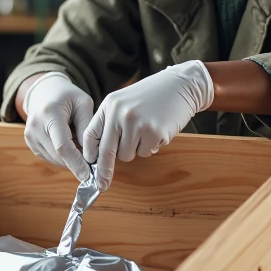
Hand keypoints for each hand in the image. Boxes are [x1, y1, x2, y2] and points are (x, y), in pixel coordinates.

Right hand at [23, 72, 92, 180]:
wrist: (45, 92)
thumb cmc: (68, 96)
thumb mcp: (84, 104)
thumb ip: (87, 128)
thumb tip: (91, 155)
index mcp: (49, 113)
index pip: (63, 146)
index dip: (76, 163)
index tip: (89, 175)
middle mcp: (35, 126)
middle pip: (58, 156)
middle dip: (77, 163)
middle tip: (94, 162)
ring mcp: (30, 136)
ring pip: (55, 159)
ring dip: (71, 160)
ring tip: (80, 144)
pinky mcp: (30, 143)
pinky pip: (50, 158)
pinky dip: (63, 157)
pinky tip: (70, 145)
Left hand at [82, 60, 213, 190]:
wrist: (181, 85)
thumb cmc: (152, 95)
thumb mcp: (125, 101)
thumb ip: (111, 121)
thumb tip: (100, 152)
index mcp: (109, 105)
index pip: (91, 134)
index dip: (89, 153)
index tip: (89, 165)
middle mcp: (120, 113)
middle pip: (106, 151)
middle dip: (104, 171)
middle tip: (102, 185)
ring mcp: (137, 123)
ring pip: (127, 155)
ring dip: (136, 149)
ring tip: (146, 130)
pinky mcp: (154, 132)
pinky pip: (145, 153)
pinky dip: (151, 146)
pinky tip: (158, 129)